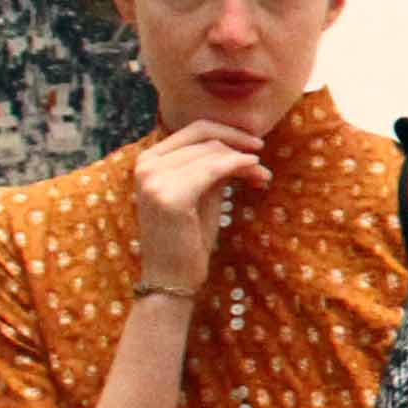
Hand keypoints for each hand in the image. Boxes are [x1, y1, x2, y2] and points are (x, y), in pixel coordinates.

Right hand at [131, 122, 270, 298]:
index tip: (256, 143)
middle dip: (241, 148)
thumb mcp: (201, 192)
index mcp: (147, 160)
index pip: (194, 129)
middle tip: (262, 167)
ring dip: (246, 162)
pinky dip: (240, 166)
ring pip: (214, 152)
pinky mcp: (169, 195)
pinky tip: (257, 173)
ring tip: (262, 178)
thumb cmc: (188, 235)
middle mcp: (145, 165)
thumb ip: (213, 166)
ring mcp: (153, 179)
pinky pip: (215, 168)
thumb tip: (246, 145)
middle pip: (206, 138)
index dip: (230, 132)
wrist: (170, 278)